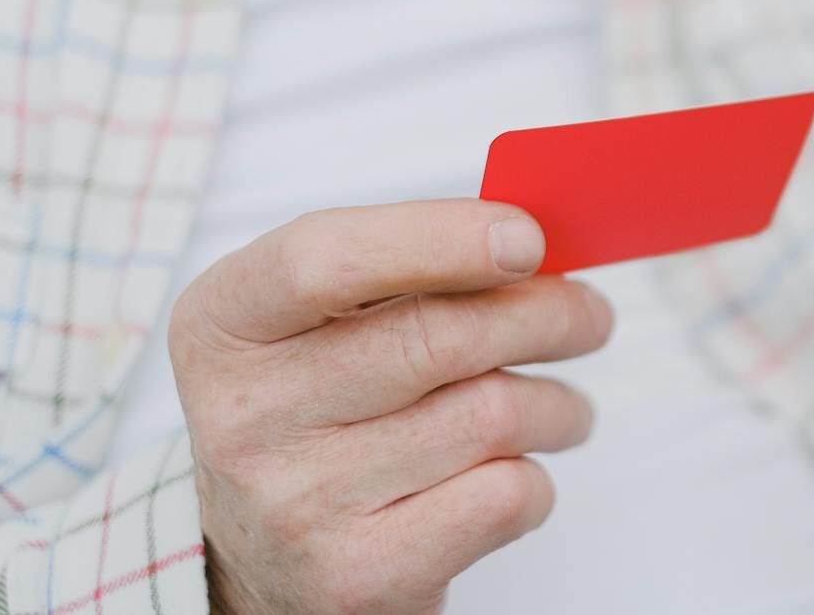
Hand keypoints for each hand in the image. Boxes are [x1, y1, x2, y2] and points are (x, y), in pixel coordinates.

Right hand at [167, 201, 613, 614]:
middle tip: (589, 314)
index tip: (527, 238)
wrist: (263, 555)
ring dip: (555, 403)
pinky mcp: (357, 575)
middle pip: (435, 337)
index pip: (323, 260)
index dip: (439, 240)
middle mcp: (243, 414)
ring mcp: (294, 503)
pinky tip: (515, 468)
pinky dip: (536, 475)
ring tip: (561, 406)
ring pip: (488, 415)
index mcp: (224, 322)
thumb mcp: (319, 321)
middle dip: (544, 315)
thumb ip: (406, 267)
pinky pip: (502, 496)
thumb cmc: (318, 406)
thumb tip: (530, 243)